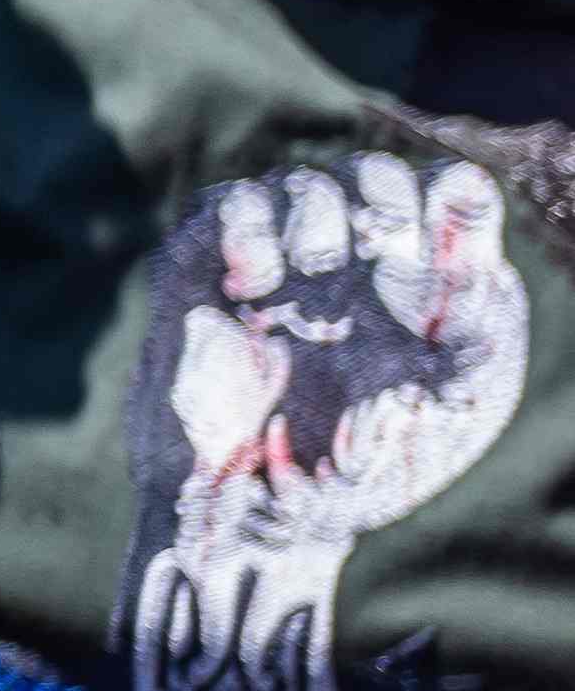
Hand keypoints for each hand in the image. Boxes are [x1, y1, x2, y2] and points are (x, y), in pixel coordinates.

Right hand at [129, 156, 524, 690]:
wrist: (258, 517)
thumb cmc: (363, 475)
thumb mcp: (455, 407)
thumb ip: (482, 329)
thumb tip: (479, 252)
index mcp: (424, 291)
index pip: (450, 196)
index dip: (454, 201)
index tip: (445, 248)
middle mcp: (354, 271)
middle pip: (378, 172)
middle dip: (384, 199)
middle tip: (380, 253)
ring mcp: (279, 271)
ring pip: (302, 181)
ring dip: (317, 213)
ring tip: (308, 273)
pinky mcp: (208, 274)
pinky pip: (226, 204)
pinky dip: (247, 225)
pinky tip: (256, 283)